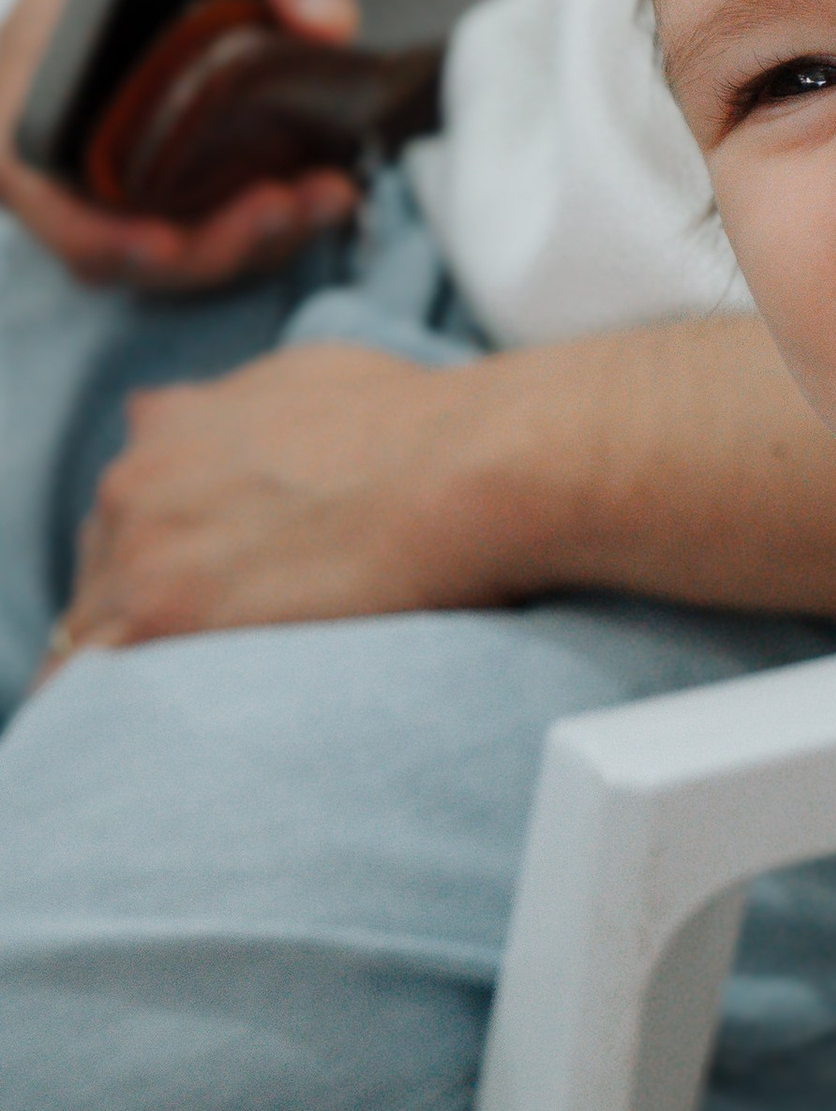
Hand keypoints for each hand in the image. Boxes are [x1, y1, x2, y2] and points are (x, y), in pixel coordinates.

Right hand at [0, 0, 362, 289]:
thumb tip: (329, 27)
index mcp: (37, 50)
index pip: (20, 167)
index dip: (80, 225)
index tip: (165, 240)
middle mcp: (62, 114)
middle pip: (97, 237)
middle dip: (193, 249)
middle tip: (286, 208)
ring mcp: (114, 147)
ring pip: (155, 248)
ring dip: (239, 248)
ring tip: (325, 196)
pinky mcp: (169, 164)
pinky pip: (199, 226)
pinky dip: (261, 230)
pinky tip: (330, 190)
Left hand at [42, 341, 516, 659]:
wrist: (468, 467)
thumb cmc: (425, 429)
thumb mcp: (316, 380)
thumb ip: (252, 411)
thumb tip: (254, 432)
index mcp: (171, 423)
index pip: (131, 505)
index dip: (168, 553)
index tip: (208, 586)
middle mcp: (139, 475)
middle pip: (105, 564)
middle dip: (150, 601)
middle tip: (220, 646)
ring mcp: (141, 545)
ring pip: (92, 625)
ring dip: (138, 658)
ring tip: (194, 697)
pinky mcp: (161, 611)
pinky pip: (94, 676)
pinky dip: (112, 704)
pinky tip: (156, 729)